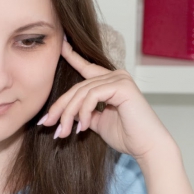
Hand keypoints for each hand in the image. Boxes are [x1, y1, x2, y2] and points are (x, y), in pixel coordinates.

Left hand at [38, 37, 173, 160]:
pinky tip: (82, 127)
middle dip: (60, 107)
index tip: (61, 46)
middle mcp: (115, 76)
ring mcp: (119, 79)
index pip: (86, 68)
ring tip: (64, 132)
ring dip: (68, 114)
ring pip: (82, 92)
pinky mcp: (122, 86)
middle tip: (46, 124)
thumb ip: (84, 113)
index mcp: (110, 82)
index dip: (72, 56)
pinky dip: (84, 112)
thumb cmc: (127, 136)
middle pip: (77, 87)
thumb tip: (65, 112)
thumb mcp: (97, 122)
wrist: (147, 147)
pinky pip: (92, 96)